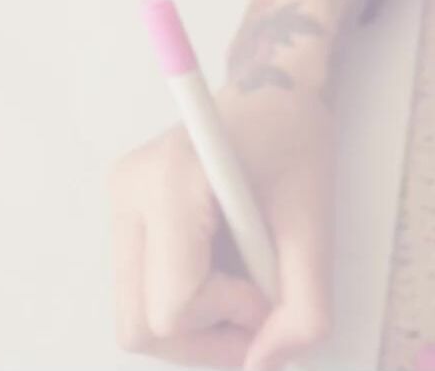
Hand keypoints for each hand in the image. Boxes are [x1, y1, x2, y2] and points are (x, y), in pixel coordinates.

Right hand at [110, 85, 334, 369]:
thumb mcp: (316, 221)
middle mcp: (129, 193)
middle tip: (259, 315)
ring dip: (196, 328)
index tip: (270, 294)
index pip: (174, 305)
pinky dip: (185, 307)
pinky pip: (140, 297)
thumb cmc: (293, 138)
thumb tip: (266, 363)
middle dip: (205, 341)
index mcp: (172, 182)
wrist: (270, 90)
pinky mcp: (122, 216)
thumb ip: (304, 304)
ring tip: (243, 285)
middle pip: (142, 327)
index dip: (230, 321)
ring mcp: (118, 204)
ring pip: (136, 321)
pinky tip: (220, 271)